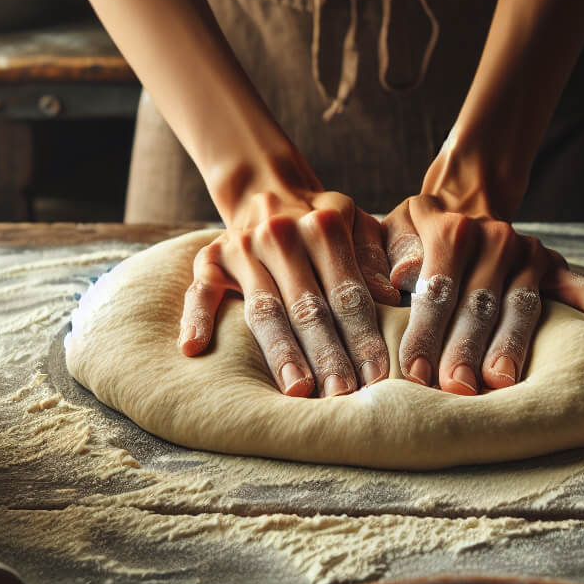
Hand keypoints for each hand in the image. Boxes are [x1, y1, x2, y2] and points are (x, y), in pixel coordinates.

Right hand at [178, 178, 399, 397]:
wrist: (268, 189)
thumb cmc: (324, 224)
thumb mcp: (358, 226)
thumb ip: (374, 259)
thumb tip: (390, 297)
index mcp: (324, 227)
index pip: (348, 293)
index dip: (363, 337)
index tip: (377, 377)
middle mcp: (282, 235)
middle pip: (308, 307)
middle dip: (327, 354)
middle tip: (342, 394)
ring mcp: (243, 248)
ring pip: (264, 308)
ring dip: (281, 352)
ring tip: (297, 389)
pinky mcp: (211, 258)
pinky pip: (201, 291)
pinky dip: (197, 317)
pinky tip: (194, 348)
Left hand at [382, 194, 583, 393]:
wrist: (466, 200)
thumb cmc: (418, 233)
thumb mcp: (395, 229)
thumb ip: (392, 251)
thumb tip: (401, 278)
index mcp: (451, 230)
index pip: (437, 288)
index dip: (426, 331)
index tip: (415, 373)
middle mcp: (494, 238)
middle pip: (480, 302)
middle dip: (465, 349)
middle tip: (457, 390)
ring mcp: (528, 253)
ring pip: (521, 304)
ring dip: (512, 344)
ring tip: (502, 381)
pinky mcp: (553, 265)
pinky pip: (580, 284)